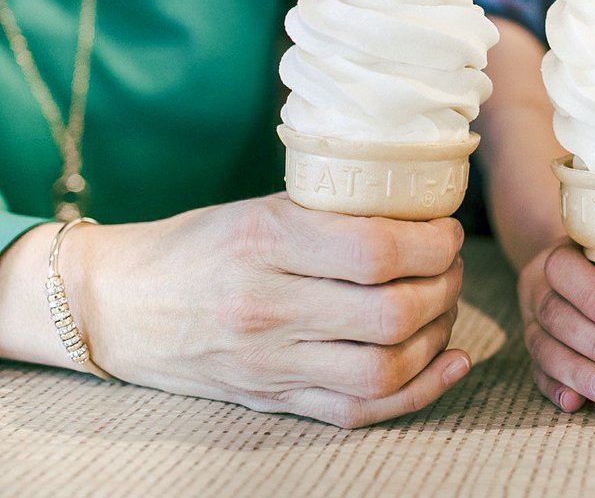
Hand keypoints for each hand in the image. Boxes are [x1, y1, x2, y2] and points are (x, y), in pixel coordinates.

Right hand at [76, 194, 470, 427]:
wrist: (120, 304)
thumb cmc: (199, 243)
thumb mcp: (260, 207)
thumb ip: (332, 213)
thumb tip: (421, 212)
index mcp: (267, 241)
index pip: (377, 251)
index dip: (432, 242)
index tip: (445, 230)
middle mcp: (269, 307)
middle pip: (392, 314)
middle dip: (444, 286)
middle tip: (449, 266)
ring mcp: (271, 363)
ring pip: (384, 367)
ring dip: (437, 336)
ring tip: (444, 306)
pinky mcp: (273, 400)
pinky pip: (358, 410)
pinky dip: (418, 391)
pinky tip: (451, 362)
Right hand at [517, 237, 594, 411]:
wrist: (569, 270)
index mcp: (564, 257)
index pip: (568, 271)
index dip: (594, 296)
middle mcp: (540, 287)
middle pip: (560, 316)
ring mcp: (532, 321)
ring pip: (546, 348)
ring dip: (581, 373)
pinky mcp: (534, 352)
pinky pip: (538, 373)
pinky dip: (556, 389)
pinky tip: (576, 403)